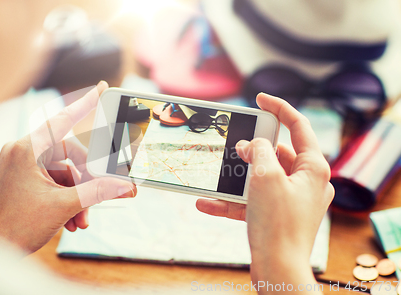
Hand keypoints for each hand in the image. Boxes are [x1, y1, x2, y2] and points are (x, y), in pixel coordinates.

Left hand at [0, 81, 136, 253]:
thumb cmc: (16, 226)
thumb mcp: (64, 206)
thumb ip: (98, 192)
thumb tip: (125, 186)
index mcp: (27, 150)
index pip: (62, 120)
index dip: (86, 103)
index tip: (102, 87)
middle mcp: (23, 152)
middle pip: (70, 155)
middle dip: (86, 182)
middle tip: (98, 199)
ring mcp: (22, 165)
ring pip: (64, 173)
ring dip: (77, 196)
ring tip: (81, 220)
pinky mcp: (23, 178)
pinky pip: (54, 182)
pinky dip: (66, 199)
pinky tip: (72, 220)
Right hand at [196, 93, 333, 291]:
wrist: (278, 269)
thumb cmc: (278, 224)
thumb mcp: (266, 177)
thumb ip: (259, 151)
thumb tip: (250, 145)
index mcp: (313, 167)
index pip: (299, 125)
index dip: (279, 107)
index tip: (260, 98)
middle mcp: (306, 182)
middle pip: (278, 152)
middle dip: (253, 148)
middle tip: (235, 143)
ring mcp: (291, 200)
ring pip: (262, 177)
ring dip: (238, 177)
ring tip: (219, 174)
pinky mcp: (277, 215)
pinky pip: (253, 201)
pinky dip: (232, 200)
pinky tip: (207, 202)